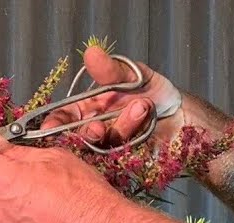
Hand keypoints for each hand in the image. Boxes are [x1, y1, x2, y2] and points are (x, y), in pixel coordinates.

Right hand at [40, 45, 184, 150]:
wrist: (182, 114)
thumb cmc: (155, 93)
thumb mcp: (133, 75)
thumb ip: (110, 70)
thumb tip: (92, 53)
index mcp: (87, 108)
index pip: (61, 119)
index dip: (53, 125)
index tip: (50, 129)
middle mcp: (94, 128)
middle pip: (75, 138)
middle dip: (86, 133)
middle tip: (98, 127)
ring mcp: (108, 146)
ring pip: (101, 145)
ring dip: (121, 126)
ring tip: (142, 107)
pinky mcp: (123, 159)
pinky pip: (120, 153)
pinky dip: (133, 135)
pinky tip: (146, 120)